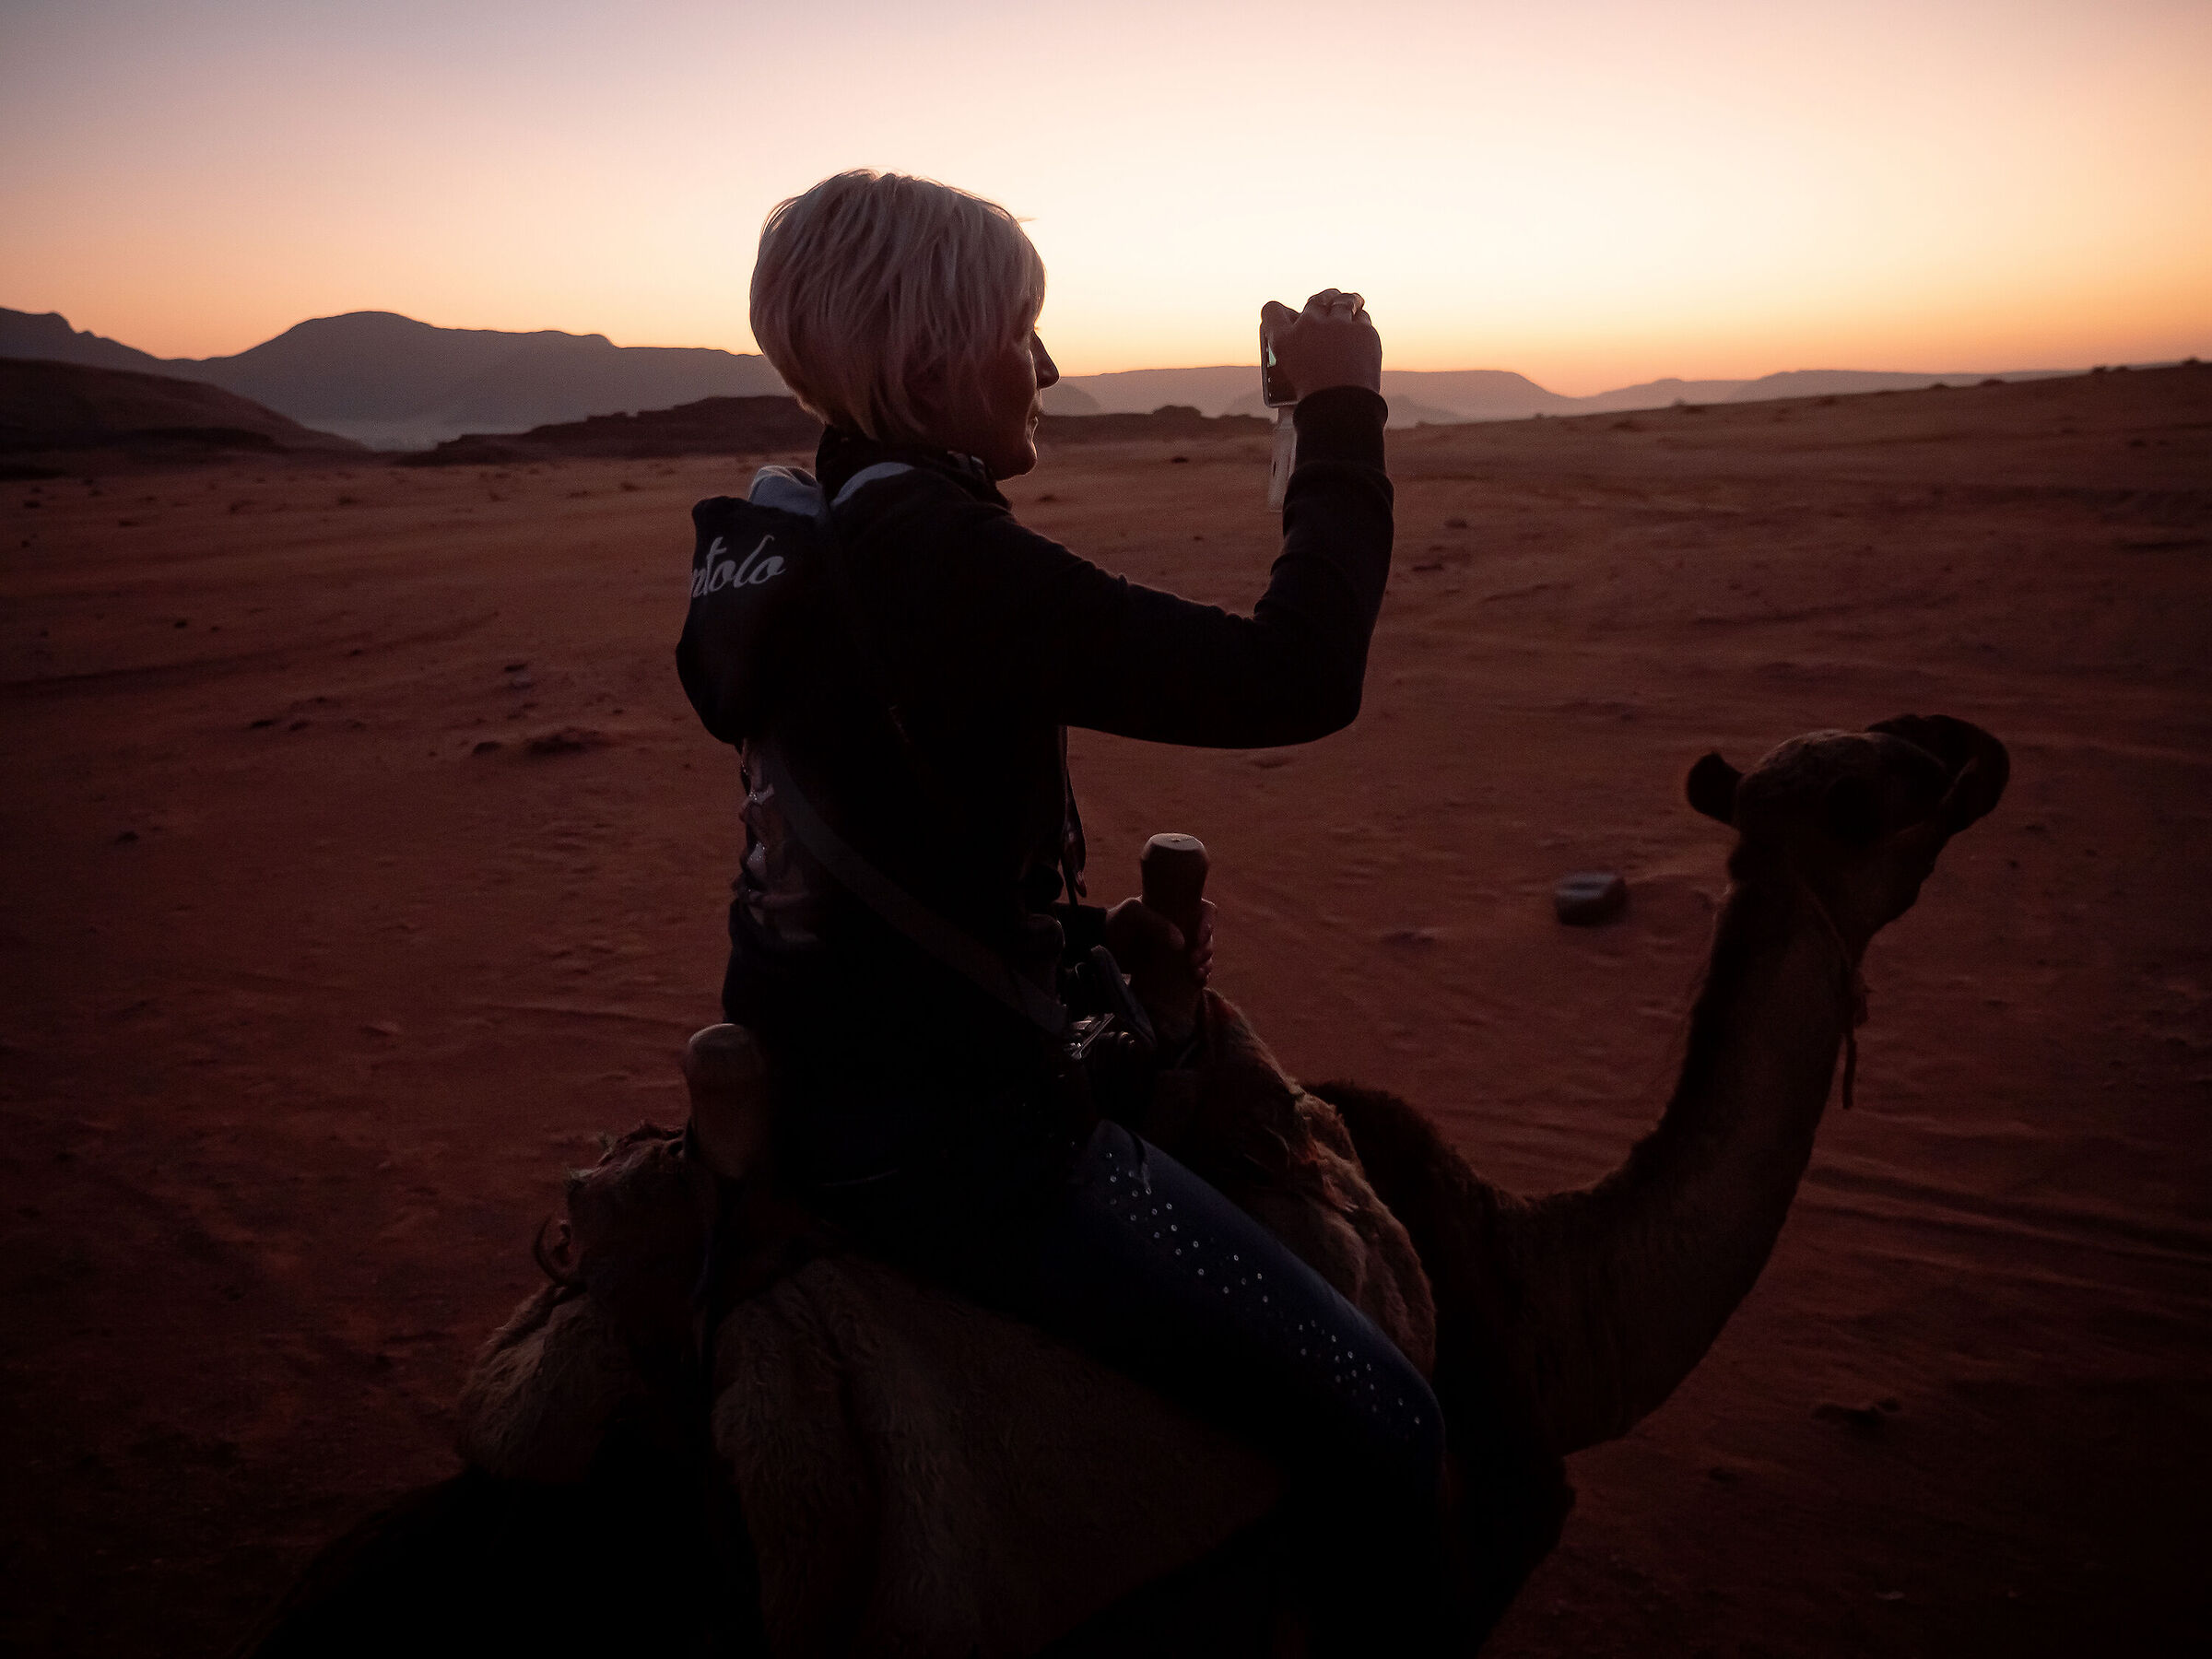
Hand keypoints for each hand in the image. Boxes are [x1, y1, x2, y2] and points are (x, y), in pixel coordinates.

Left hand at [1104, 895, 1215, 985]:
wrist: (1102, 945)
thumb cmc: (1118, 922)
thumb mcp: (1133, 913)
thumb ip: (1155, 922)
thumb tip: (1182, 943)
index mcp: (1177, 909)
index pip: (1206, 911)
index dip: (1209, 923)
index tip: (1200, 937)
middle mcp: (1183, 927)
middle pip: (1207, 936)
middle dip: (1207, 949)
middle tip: (1194, 960)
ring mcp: (1179, 948)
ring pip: (1205, 955)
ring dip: (1207, 964)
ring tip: (1197, 974)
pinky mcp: (1174, 966)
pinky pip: (1196, 970)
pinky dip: (1202, 976)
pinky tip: (1199, 981)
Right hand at [1262, 289, 1381, 402]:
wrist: (1342, 406)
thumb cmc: (1314, 401)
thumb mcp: (1290, 386)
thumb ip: (1291, 367)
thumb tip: (1295, 366)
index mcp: (1283, 340)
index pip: (1272, 311)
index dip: (1276, 311)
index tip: (1283, 313)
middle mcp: (1308, 325)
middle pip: (1315, 301)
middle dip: (1322, 300)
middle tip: (1328, 301)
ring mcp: (1337, 325)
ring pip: (1343, 301)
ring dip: (1347, 300)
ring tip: (1353, 301)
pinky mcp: (1362, 330)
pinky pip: (1362, 317)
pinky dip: (1361, 321)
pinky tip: (1362, 323)